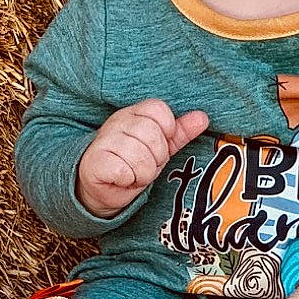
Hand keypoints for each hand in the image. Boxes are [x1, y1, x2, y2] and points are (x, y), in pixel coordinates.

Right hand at [75, 99, 208, 218]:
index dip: (166, 132)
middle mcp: (118, 122)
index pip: (160, 110)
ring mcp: (104, 140)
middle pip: (153, 135)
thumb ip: (180, 132)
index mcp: (135, 113)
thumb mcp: (160, 147)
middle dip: (155, 158)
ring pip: (140, 157)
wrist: (101, 187)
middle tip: (144, 164)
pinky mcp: (96, 161)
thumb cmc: (132, 164)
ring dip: (142, 173)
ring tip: (134, 173)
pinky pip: (124, 172)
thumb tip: (203, 118)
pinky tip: (122, 179)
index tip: (158, 146)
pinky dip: (128, 181)